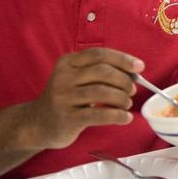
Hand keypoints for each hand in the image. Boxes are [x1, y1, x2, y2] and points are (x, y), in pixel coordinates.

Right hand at [20, 48, 143, 149]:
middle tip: (133, 89)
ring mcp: (64, 98)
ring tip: (127, 104)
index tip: (139, 67)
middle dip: (124, 80)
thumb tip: (134, 72)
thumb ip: (100, 72)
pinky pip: (99, 114)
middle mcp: (63, 77)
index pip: (99, 54)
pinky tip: (126, 118)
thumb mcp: (76, 78)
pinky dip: (118, 116)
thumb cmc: (66, 98)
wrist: (37, 123)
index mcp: (67, 62)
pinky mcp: (67, 118)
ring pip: (102, 92)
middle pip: (102, 72)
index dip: (122, 59)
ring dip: (122, 98)